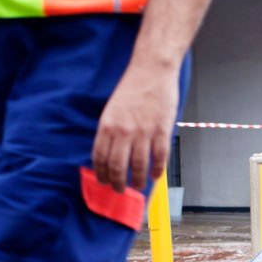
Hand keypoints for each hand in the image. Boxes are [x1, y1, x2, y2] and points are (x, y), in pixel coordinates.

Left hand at [91, 63, 179, 192]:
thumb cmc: (132, 88)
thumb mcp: (112, 109)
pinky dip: (157, 170)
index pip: (100, 157)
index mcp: (107, 125)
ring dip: (137, 180)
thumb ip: (111, 130)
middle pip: (117, 165)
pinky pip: (159, 157)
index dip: (101, 173)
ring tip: (138, 186)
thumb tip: (111, 152)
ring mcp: (143, 132)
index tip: (104, 181)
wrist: (151, 71)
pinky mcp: (161, 131)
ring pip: (138, 165)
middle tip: (119, 190)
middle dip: (117, 182)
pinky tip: (155, 176)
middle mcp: (123, 131)